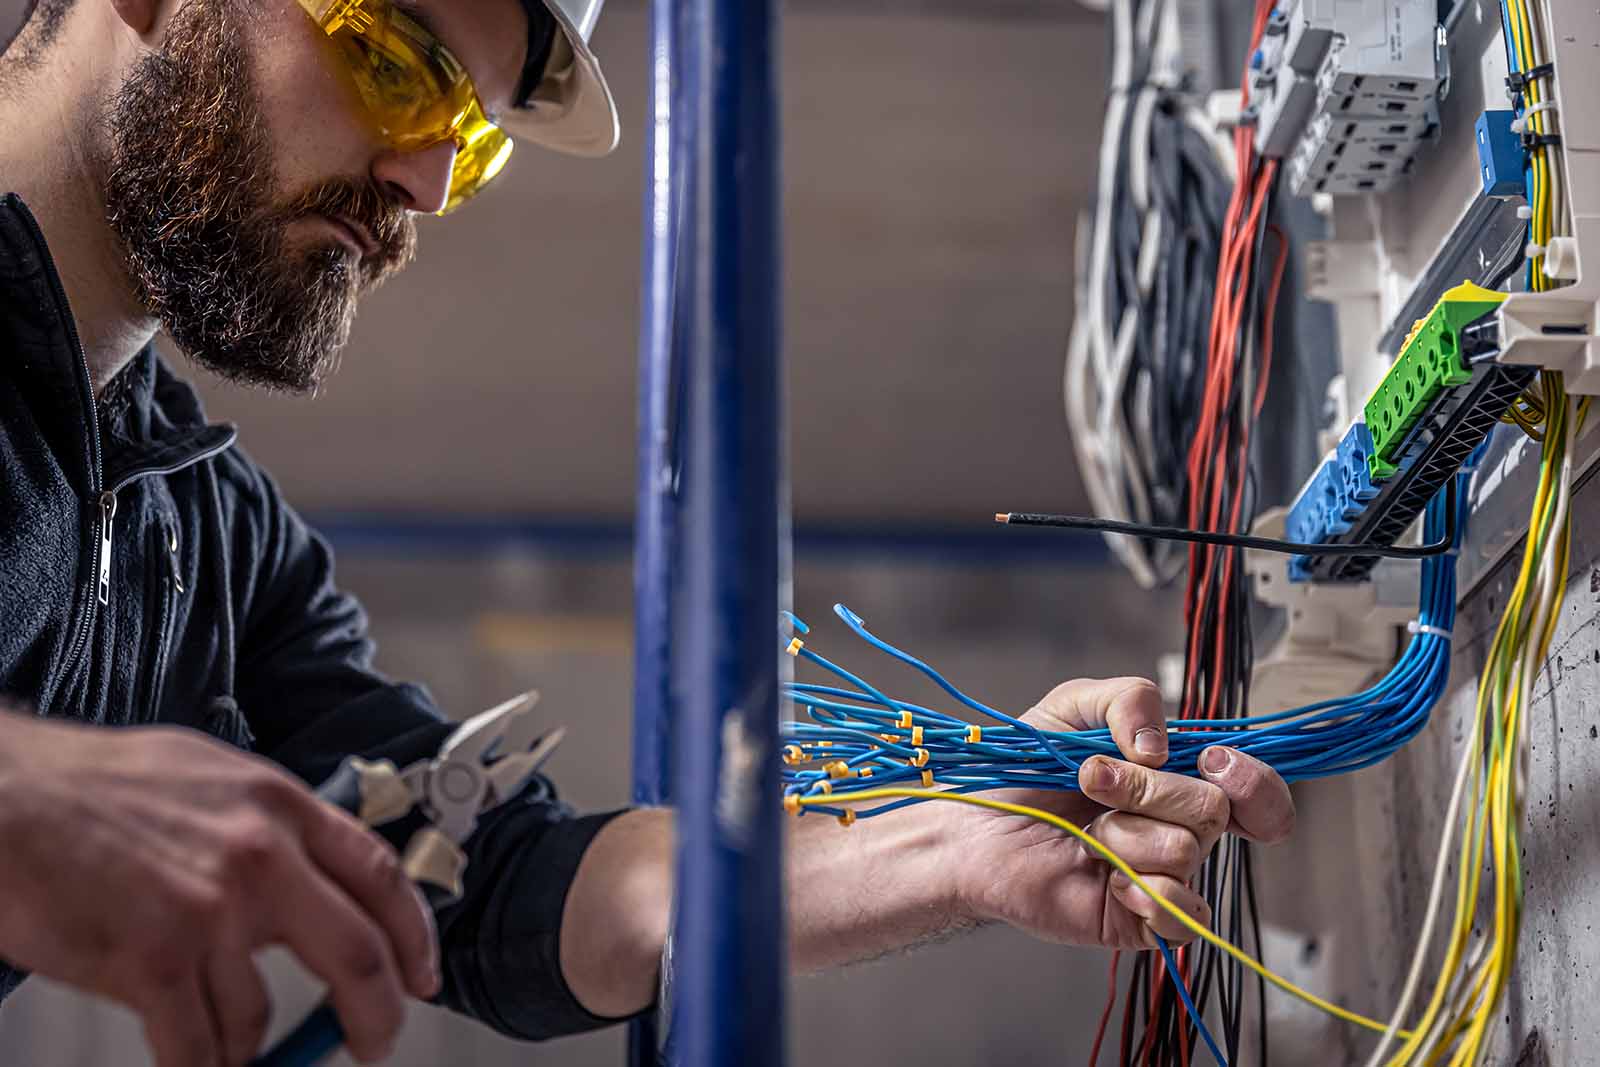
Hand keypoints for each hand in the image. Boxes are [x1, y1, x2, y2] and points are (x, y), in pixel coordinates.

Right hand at [0, 711, 439, 1065]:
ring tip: (218, 1039)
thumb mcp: (210, 779)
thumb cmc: (95, 787)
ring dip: (244, 1045)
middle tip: (373, 1042)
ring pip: (258, 1017)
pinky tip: (193, 1061)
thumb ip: (268, 829)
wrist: (6, 798)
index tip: (421, 975)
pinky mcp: (154, 961)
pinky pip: (198, 1049)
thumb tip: (309, 883)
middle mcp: (260, 856)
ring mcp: (210, 911)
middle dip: (376, 1014)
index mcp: (279, 805)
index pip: (381, 875)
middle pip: (358, 955)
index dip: (414, 935)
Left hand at [939, 678, 1293, 948]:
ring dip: (1121, 832)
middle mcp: (1179, 829)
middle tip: (1091, 781)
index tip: (1211, 760)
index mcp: (1178, 780)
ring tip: (1084, 833)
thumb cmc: (1023, 770)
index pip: (1255, 792)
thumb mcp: (1073, 706)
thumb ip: (1128, 698)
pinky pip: (1183, 916)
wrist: (973, 826)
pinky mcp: (1142, 921)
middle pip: (1214, 809)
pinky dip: (1147, 893)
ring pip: (1185, 850)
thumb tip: (1161, 747)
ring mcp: (1163, 876)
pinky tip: (1108, 880)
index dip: (1253, 780)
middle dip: (1146, 787)